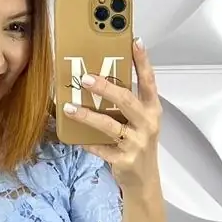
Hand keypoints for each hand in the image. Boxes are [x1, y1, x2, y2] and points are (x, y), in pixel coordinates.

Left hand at [67, 37, 160, 193]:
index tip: (134, 41)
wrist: (143, 180)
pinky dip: (87, 142)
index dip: (142, 61)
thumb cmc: (137, 143)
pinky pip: (101, 148)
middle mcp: (147, 124)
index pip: (149, 81)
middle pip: (126, 100)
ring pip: (109, 125)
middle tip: (85, 77)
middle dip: (105, 87)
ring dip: (87, 116)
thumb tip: (99, 79)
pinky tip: (75, 137)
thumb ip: (127, 103)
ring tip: (68, 108)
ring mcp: (136, 143)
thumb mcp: (139, 121)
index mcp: (152, 109)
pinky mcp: (124, 159)